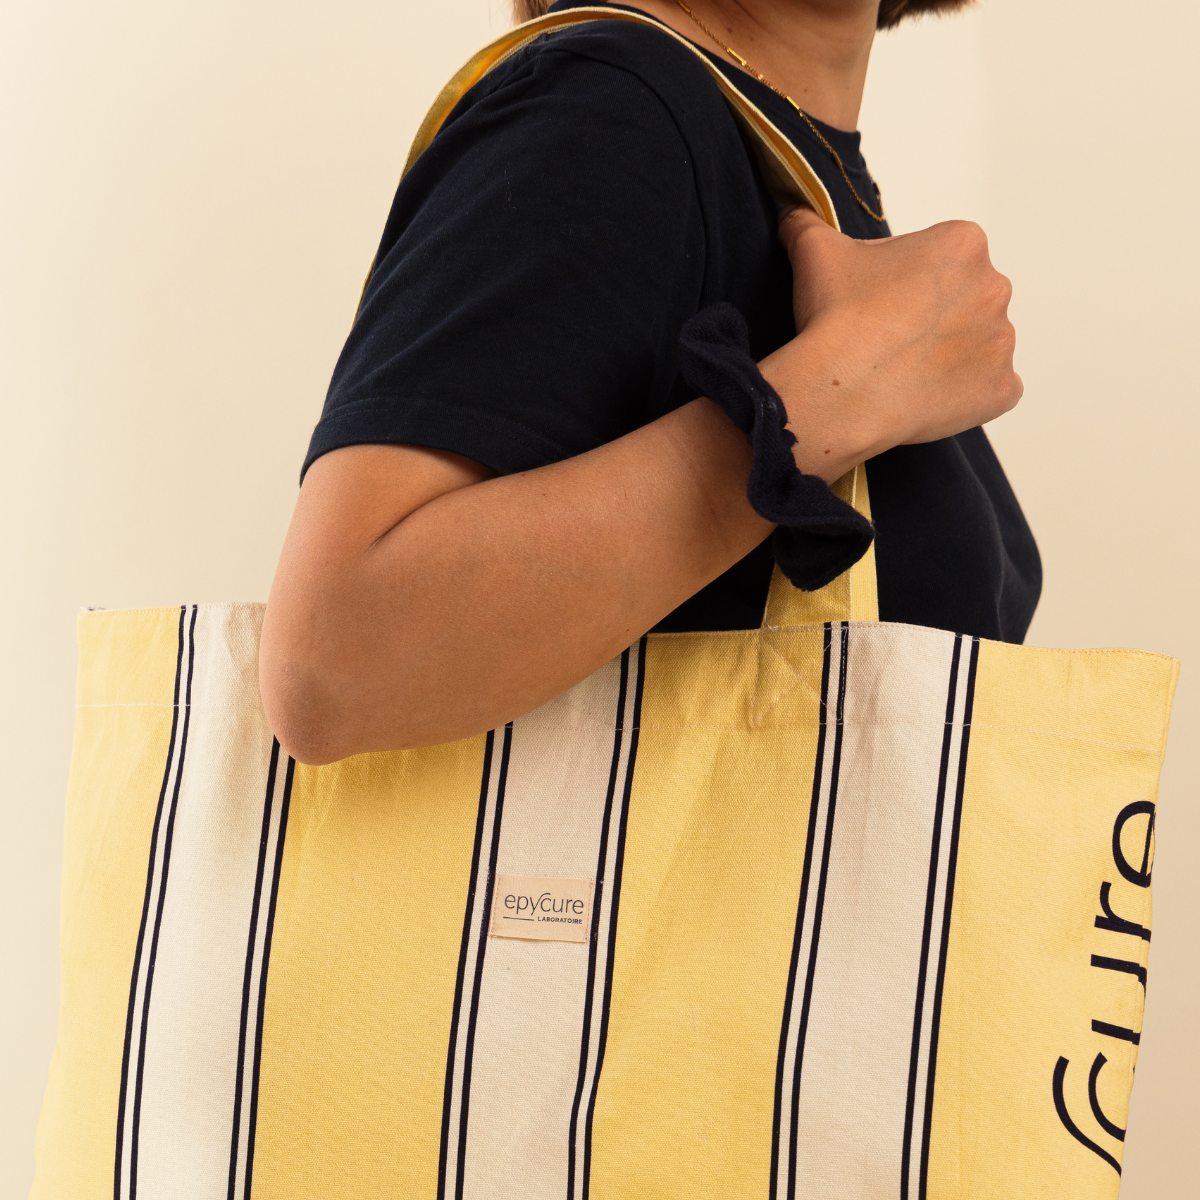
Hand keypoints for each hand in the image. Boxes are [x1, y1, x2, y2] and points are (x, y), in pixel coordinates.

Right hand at [763, 206, 1021, 478]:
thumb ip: (808, 223)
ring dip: (950, 355)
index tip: (880, 300)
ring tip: (903, 371)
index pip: (940, 258)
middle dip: (934, 316)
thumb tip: (794, 215)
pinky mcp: (1001, 389)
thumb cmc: (836, 319)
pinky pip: (991, 390)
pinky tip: (926, 396)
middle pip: (965, 300)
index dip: (905, 280)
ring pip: (978, 345)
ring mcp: (1002, 342)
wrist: (839, 390)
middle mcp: (994, 287)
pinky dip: (966, 395)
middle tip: (890, 337)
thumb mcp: (815, 252)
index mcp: (962, 244)